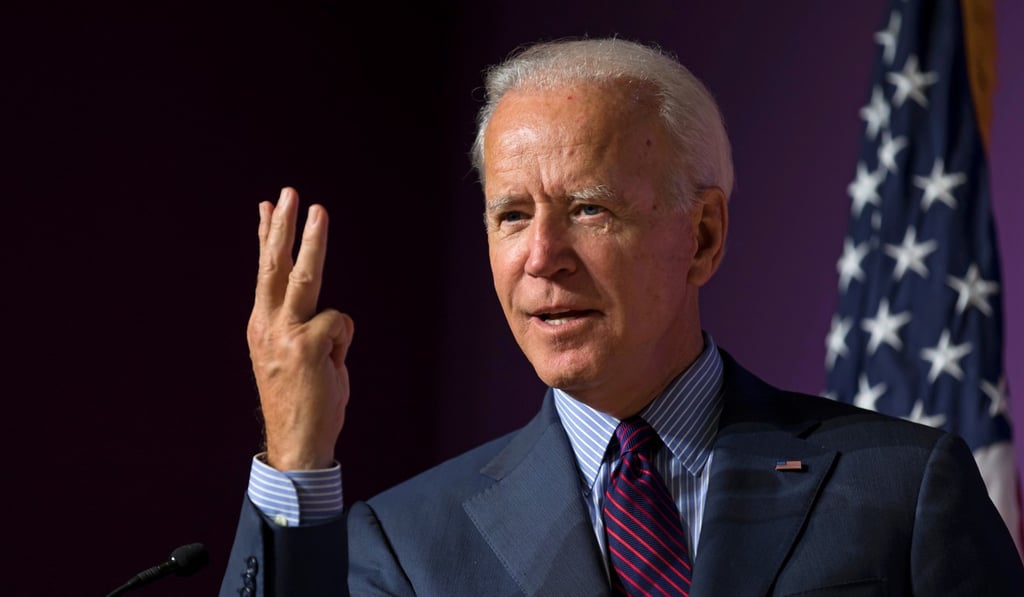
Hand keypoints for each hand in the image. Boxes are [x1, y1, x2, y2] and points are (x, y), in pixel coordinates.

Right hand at [247, 187, 353, 469]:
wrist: (296, 443)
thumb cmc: (302, 399)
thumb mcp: (294, 355)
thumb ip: (302, 325)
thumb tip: (321, 306)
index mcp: (261, 325)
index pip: (264, 272)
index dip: (265, 237)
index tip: (265, 205)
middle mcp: (267, 325)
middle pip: (274, 265)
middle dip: (282, 226)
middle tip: (288, 193)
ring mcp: (285, 334)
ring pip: (303, 278)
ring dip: (312, 242)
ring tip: (318, 210)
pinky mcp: (306, 346)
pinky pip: (339, 324)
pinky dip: (342, 342)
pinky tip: (333, 364)